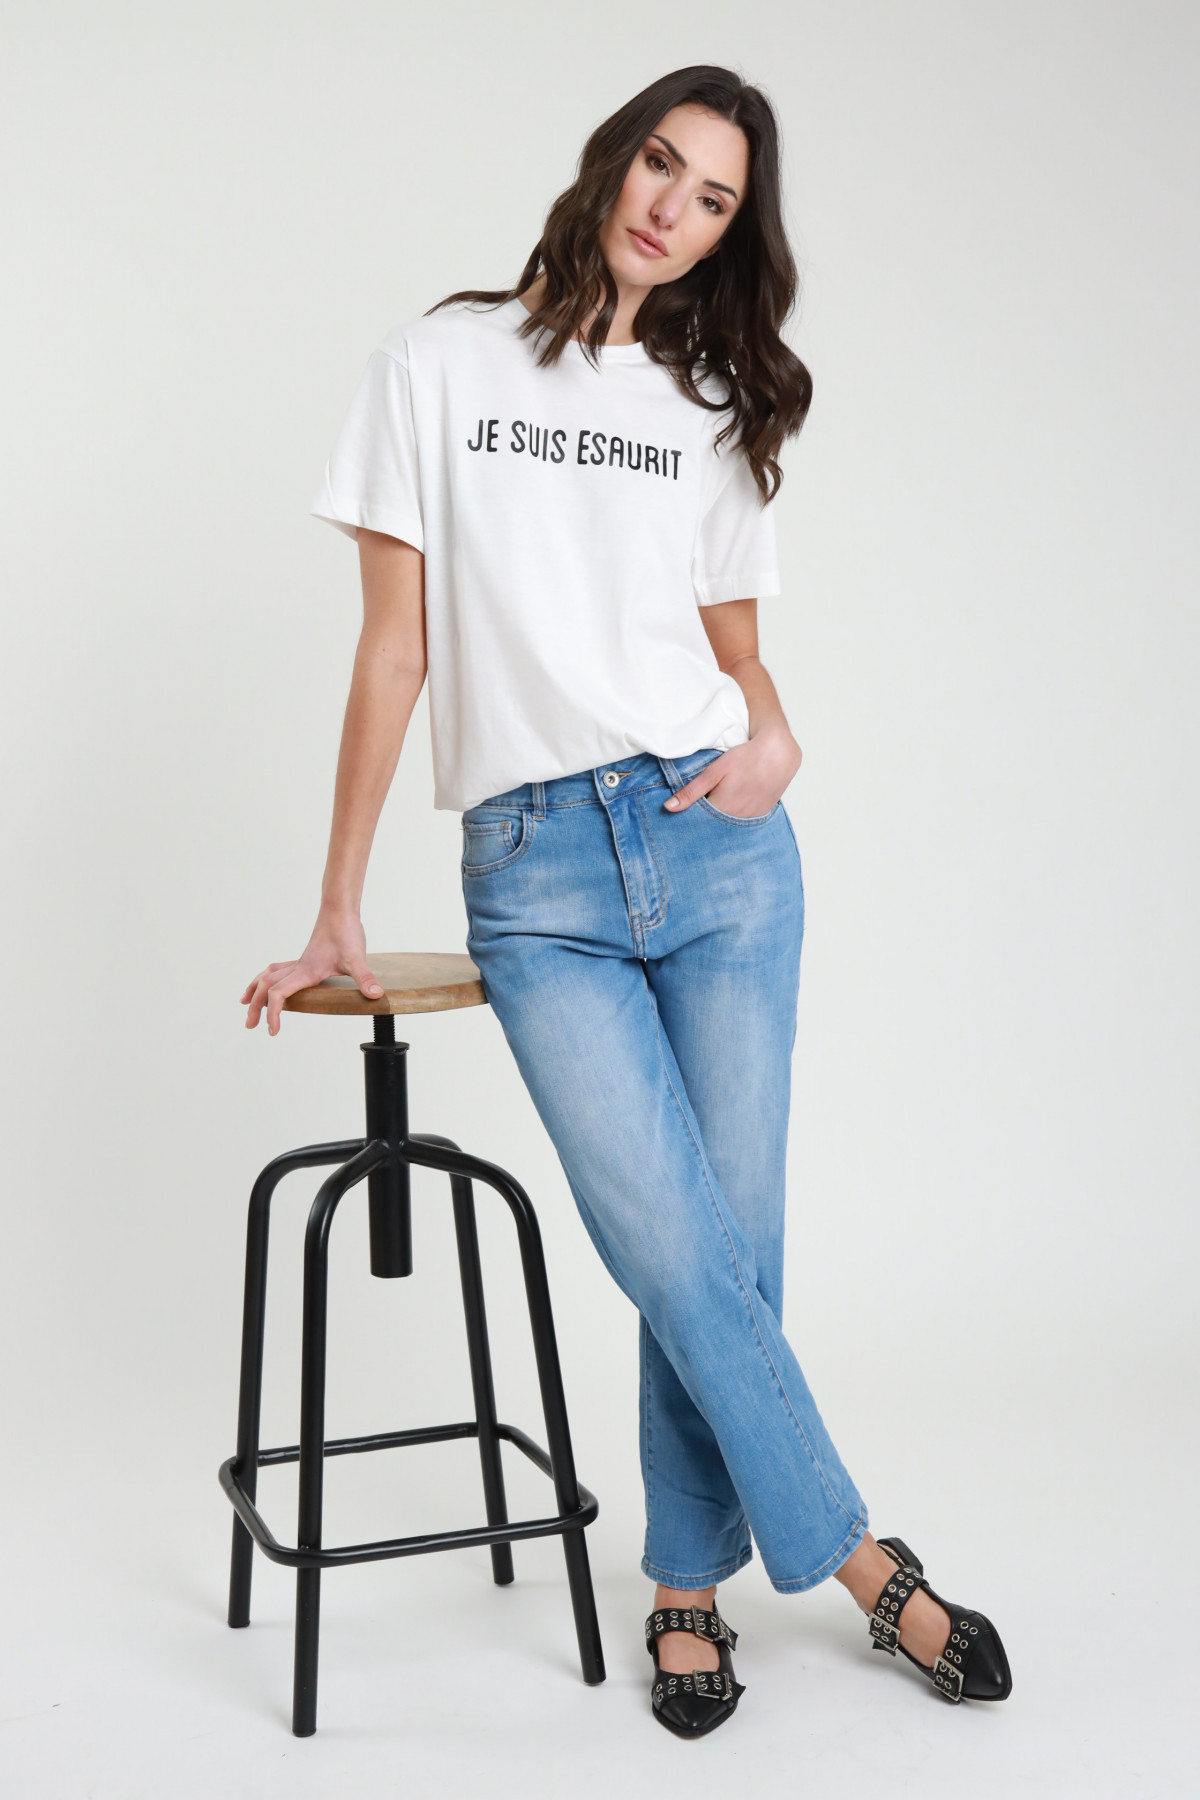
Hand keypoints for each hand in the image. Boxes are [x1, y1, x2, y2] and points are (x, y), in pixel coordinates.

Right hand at [241, 910, 382, 1035]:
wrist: (340, 909)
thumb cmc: (345, 932)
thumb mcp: (356, 959)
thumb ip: (365, 978)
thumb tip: (376, 995)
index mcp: (305, 972)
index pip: (279, 995)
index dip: (273, 1013)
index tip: (272, 1031)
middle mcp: (298, 968)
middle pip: (266, 987)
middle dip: (255, 1007)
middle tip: (249, 1025)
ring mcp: (300, 962)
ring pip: (268, 975)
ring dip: (255, 989)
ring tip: (245, 1002)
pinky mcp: (306, 957)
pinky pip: (279, 969)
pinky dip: (268, 977)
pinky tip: (269, 981)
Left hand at [664, 727, 801, 817]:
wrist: (778, 753)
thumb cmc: (745, 758)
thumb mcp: (714, 771)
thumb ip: (691, 792)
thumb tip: (668, 807)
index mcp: (721, 809)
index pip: (699, 822)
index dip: (692, 816)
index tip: (687, 811)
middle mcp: (736, 818)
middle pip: (714, 825)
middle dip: (705, 819)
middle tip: (704, 803)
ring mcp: (751, 818)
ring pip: (729, 824)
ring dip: (722, 817)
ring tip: (722, 799)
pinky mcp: (761, 815)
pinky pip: (743, 821)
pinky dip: (736, 815)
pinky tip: (735, 802)